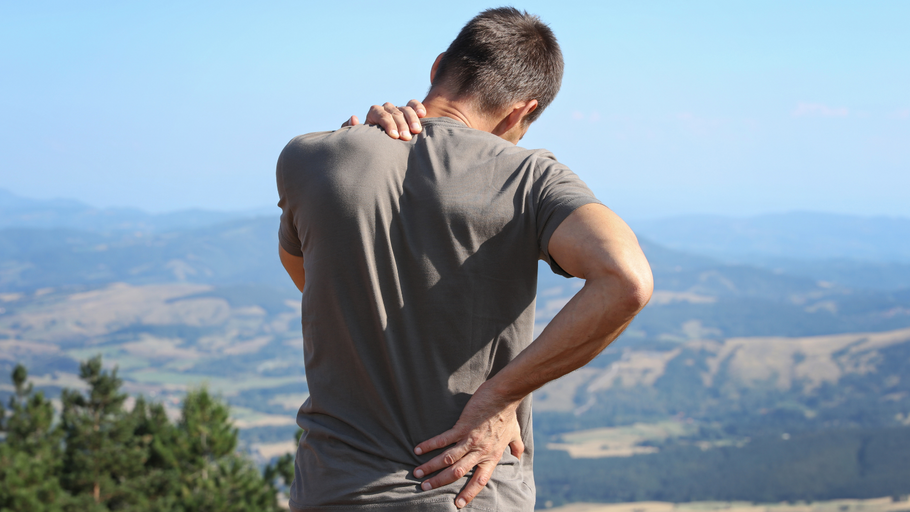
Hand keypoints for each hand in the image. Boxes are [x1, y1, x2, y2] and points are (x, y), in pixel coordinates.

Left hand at [341, 99, 425, 139]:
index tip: (394, 136)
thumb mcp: (360, 139)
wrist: (382, 149)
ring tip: (416, 131)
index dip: (387, 123)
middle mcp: (386, 109)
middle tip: (406, 138)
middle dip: (401, 125)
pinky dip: (418, 107)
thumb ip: (352, 129)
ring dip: (411, 119)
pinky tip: (423, 114)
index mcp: (374, 114)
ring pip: (405, 108)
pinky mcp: (409, 111)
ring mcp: (398, 110)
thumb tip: (354, 118)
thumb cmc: (371, 145)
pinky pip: (413, 104)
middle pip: (394, 112)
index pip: (380, 113)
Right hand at [412, 385, 524, 508]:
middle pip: (457, 472)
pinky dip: (430, 445)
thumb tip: (519, 456)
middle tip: (425, 488)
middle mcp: (480, 452)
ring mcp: (470, 440)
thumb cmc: (508, 414)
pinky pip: (443, 440)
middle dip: (439, 482)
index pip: (479, 480)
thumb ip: (516, 447)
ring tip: (417, 474)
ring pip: (447, 459)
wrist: (504, 396)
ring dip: (431, 467)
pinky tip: (418, 450)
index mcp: (491, 456)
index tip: (458, 504)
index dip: (469, 493)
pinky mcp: (462, 427)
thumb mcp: (514, 434)